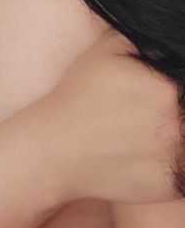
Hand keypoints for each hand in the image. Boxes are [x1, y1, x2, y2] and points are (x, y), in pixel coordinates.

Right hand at [50, 27, 183, 205]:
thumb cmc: (79, 96)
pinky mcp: (168, 188)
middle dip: (174, 113)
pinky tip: (145, 156)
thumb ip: (144, 41)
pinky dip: (172, 168)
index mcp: (167, 89)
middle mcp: (176, 126)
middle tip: (144, 114)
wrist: (56, 149)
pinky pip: (184, 176)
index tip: (156, 94)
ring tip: (145, 133)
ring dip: (175, 138)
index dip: (172, 90)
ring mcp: (174, 161)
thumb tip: (164, 38)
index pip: (184, 86)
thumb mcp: (106, 49)